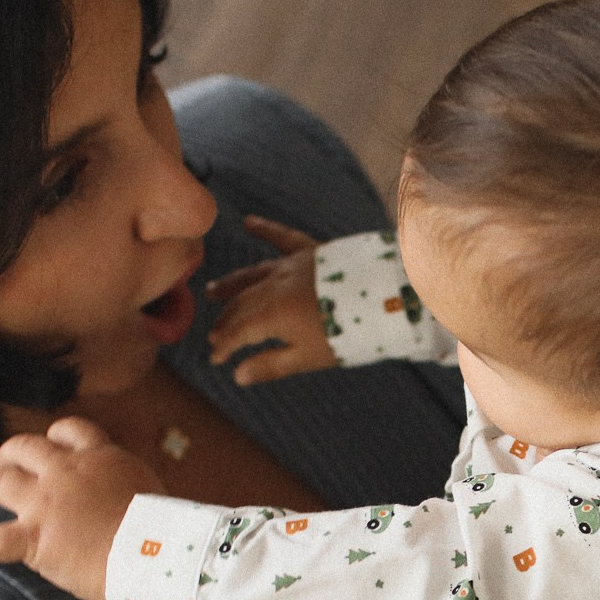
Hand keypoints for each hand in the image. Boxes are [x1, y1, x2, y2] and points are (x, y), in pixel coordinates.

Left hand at [0, 417, 163, 599]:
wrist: (152, 551)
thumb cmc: (165, 529)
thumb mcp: (153, 492)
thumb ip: (131, 490)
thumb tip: (135, 506)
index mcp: (100, 458)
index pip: (71, 431)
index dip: (56, 436)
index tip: (53, 444)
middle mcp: (66, 472)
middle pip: (27, 447)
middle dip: (13, 454)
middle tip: (6, 464)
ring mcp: (45, 503)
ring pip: (0, 481)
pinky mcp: (33, 537)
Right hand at [203, 215, 335, 384]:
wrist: (387, 298)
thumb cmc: (350, 335)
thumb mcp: (309, 357)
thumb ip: (271, 365)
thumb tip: (238, 377)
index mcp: (273, 313)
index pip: (239, 331)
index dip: (225, 346)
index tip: (216, 359)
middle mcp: (276, 285)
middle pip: (243, 303)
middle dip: (226, 321)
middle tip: (214, 334)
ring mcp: (293, 266)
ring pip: (254, 274)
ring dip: (231, 283)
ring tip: (212, 290)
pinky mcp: (312, 252)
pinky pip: (284, 237)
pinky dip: (266, 229)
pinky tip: (248, 222)